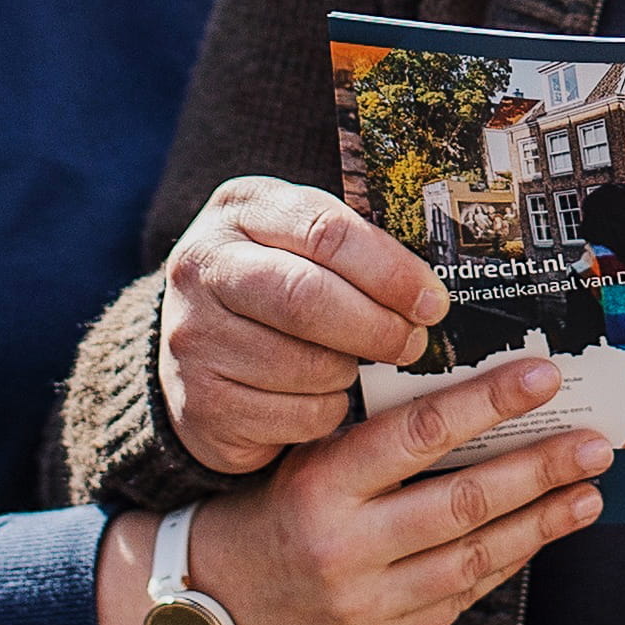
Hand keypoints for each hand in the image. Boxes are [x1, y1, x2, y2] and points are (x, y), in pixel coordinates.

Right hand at [101, 359, 611, 624]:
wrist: (211, 601)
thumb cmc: (272, 507)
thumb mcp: (306, 456)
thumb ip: (377, 435)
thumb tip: (480, 396)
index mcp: (320, 485)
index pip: (419, 434)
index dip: (488, 403)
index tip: (542, 376)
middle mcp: (343, 549)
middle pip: (462, 504)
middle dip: (539, 470)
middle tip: (595, 445)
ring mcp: (364, 607)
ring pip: (474, 561)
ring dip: (540, 525)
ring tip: (587, 495)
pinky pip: (458, 599)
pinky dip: (503, 564)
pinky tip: (537, 535)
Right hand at [158, 178, 442, 476]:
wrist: (192, 345)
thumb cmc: (270, 284)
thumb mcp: (295, 240)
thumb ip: (349, 248)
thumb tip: (429, 291)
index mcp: (240, 209)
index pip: (325, 230)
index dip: (389, 270)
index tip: (431, 299)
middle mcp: (203, 267)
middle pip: (306, 299)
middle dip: (376, 326)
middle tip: (413, 342)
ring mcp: (193, 336)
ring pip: (304, 365)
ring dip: (348, 372)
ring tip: (352, 364)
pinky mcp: (198, 401)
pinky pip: (294, 414)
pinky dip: (325, 410)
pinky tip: (318, 394)